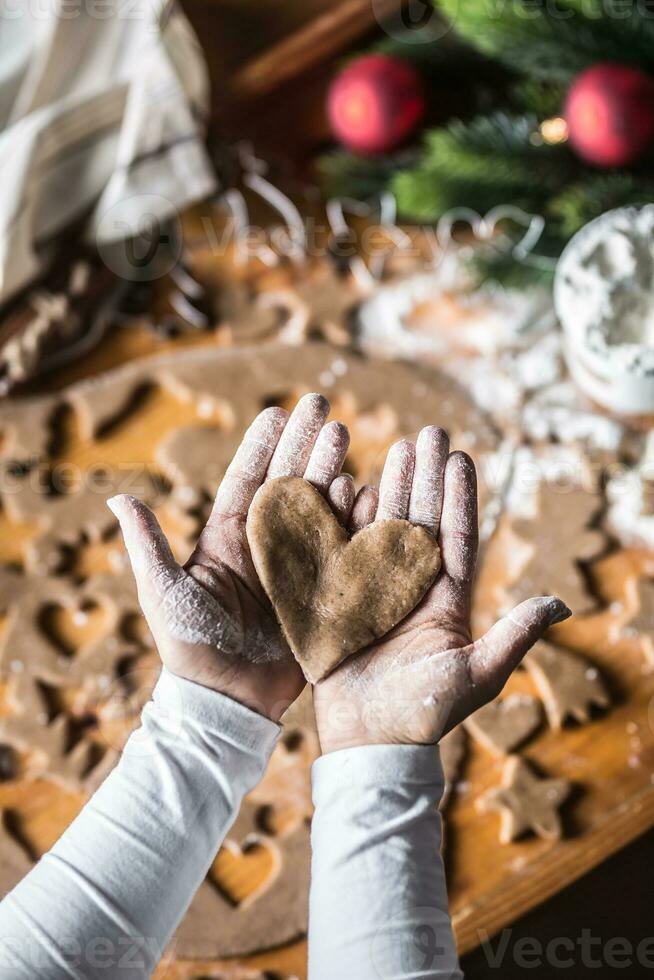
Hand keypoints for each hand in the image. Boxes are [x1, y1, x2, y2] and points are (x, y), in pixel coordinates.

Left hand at [109, 393, 350, 720]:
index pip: (247, 479)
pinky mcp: (319, 591)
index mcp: (227, 538)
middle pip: (288, 483)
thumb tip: (116, 498)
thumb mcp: (164, 593)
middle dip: (305, 444)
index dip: (262, 445)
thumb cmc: (189, 647)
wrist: (225, 702)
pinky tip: (367, 492)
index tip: (278, 411)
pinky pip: (339, 549)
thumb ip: (148, 545)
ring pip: (317, 508)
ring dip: (331, 471)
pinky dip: (352, 521)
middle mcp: (263, 544)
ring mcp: (294, 565)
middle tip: (323, 408)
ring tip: (344, 436)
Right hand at [314, 428, 570, 751]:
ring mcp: (377, 589)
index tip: (461, 456)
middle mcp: (414, 587)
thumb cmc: (426, 715)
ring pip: (386, 526)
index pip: (458, 536)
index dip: (461, 496)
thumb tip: (560, 604)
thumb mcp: (478, 674)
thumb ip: (514, 635)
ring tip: (398, 447)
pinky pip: (346, 550)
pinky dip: (349, 518)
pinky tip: (352, 484)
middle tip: (430, 433)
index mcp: (448, 600)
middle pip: (423, 519)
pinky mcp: (344, 599)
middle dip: (427, 476)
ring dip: (393, 486)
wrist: (370, 742)